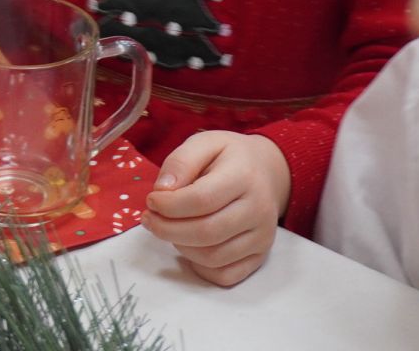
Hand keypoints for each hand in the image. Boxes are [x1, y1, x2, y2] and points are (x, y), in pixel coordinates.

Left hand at [141, 131, 290, 286]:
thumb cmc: (229, 157)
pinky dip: (199, 267)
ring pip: (213, 258)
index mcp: (244, 177)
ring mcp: (262, 237)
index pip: (201, 200)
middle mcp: (259, 210)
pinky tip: (188, 246)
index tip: (151, 200)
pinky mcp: (260, 256)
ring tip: (167, 228)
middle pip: (206, 233)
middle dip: (167, 229)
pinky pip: (226, 275)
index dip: (169, 205)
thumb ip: (181, 162)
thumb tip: (162, 190)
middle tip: (149, 219)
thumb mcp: (204, 143)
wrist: (268, 171)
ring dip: (180, 247)